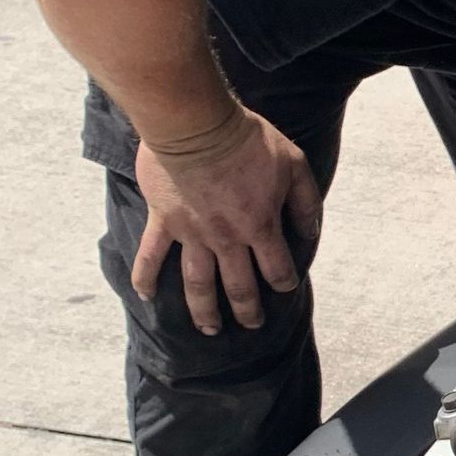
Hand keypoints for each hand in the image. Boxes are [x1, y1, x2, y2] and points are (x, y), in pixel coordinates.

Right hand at [132, 105, 320, 336]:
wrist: (195, 125)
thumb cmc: (248, 140)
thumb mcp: (294, 164)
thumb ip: (305, 202)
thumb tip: (311, 232)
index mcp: (260, 226)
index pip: (276, 268)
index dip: (284, 282)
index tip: (285, 289)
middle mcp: (226, 238)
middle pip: (238, 286)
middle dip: (248, 310)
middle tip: (253, 325)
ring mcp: (192, 234)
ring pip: (198, 284)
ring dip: (204, 311)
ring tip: (211, 330)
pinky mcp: (163, 222)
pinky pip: (150, 256)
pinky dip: (145, 278)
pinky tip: (146, 297)